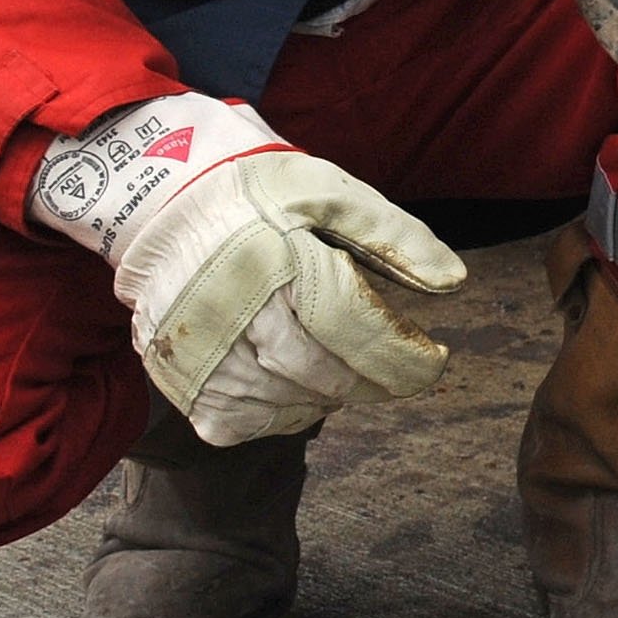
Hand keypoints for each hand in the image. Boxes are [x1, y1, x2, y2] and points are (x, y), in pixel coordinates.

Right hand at [31, 93, 467, 443]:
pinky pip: (240, 422)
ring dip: (329, 395)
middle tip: (394, 370)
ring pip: (287, 404)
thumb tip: (455, 283)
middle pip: (324, 376)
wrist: (162, 201)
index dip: (405, 359)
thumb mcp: (334, 195)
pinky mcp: (178, 379)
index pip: (357, 331)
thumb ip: (396, 237)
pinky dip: (278, 411)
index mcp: (281, 263)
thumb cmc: (262, 195)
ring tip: (342, 366)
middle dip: (372, 381)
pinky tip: (292, 382)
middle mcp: (237, 315)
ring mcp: (201, 354)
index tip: (435, 364)